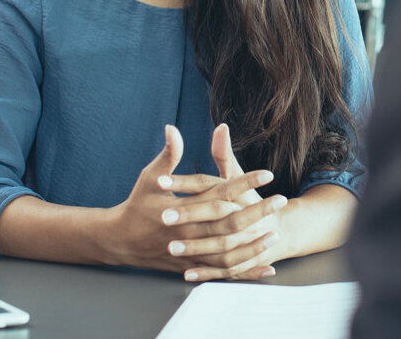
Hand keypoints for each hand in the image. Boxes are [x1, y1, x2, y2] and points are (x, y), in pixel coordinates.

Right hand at [110, 125, 280, 273]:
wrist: (120, 240)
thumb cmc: (137, 204)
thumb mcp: (150, 176)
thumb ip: (168, 154)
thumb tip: (173, 129)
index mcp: (182, 207)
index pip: (220, 192)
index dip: (245, 182)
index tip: (267, 173)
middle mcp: (188, 231)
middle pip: (230, 222)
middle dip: (258, 211)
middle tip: (281, 200)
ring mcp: (190, 253)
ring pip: (229, 251)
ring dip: (255, 243)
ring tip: (276, 233)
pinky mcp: (191, 267)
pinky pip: (223, 272)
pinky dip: (246, 271)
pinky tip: (265, 268)